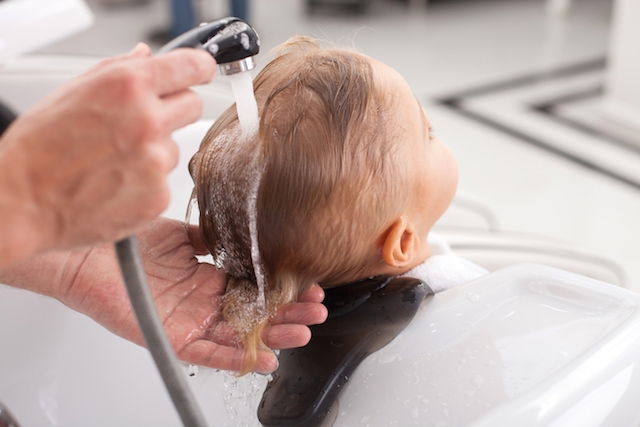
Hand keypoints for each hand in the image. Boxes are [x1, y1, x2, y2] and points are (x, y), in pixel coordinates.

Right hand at [0, 44, 215, 265]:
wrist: (22, 201)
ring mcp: (156, 160)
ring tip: (115, 159)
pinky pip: (165, 180)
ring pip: (176, 146)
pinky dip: (147, 181)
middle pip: (194, 106)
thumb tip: (145, 56)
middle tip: (143, 123)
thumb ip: (117, 70)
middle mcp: (148, 121)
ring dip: (155, 150)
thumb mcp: (72, 91)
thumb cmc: (38, 148)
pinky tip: (116, 182)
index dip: (199, 68)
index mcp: (128, 86)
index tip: (201, 72)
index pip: (192, 66)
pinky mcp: (158, 195)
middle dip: (174, 110)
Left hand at [58, 218, 327, 372]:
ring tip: (303, 332)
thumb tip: (240, 233)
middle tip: (317, 311)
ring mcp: (190, 321)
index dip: (280, 288)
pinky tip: (264, 358)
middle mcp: (203, 301)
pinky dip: (237, 357)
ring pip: (239, 334)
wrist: (93, 254)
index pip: (253, 287)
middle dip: (288, 312)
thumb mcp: (180, 234)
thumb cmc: (130, 243)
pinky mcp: (174, 337)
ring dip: (273, 336)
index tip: (308, 284)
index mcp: (207, 277)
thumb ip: (210, 239)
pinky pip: (209, 353)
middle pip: (253, 312)